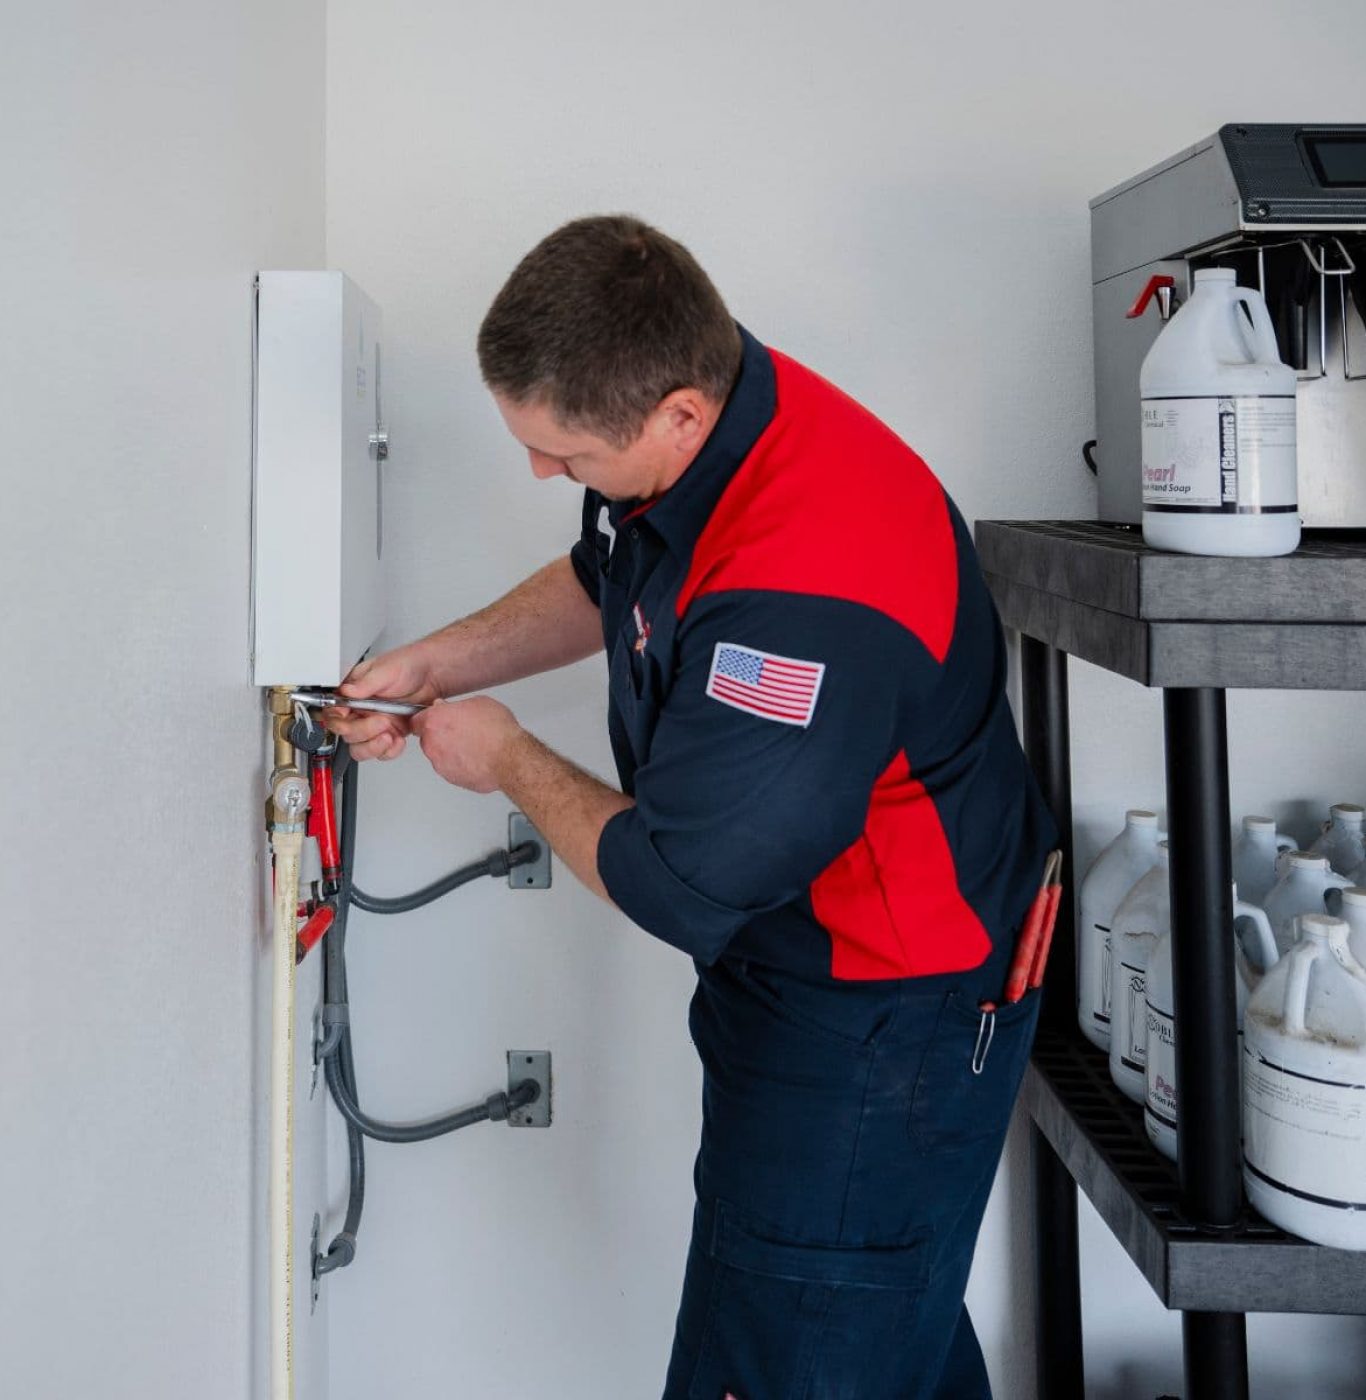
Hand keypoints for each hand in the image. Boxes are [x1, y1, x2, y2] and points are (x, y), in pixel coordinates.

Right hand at [324, 642, 439, 760]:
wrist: (432, 675)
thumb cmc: (408, 664)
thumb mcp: (385, 670)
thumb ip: (365, 683)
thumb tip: (346, 691)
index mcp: (352, 693)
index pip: (333, 713)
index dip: (339, 720)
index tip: (352, 718)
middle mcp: (360, 711)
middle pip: (346, 734)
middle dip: (363, 732)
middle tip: (382, 721)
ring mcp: (374, 724)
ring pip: (360, 748)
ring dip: (373, 746)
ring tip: (390, 735)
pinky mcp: (389, 734)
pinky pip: (382, 752)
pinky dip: (389, 751)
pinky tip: (398, 740)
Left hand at [411, 697, 521, 792]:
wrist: (510, 759)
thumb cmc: (498, 732)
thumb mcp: (479, 703)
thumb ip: (457, 706)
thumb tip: (454, 708)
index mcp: (435, 721)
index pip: (416, 719)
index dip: (429, 717)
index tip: (436, 717)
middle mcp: (433, 744)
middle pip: (428, 737)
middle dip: (440, 734)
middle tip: (460, 730)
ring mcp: (440, 763)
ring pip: (440, 754)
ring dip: (450, 750)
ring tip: (472, 744)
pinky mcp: (452, 778)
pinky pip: (451, 768)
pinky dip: (460, 764)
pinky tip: (476, 757)